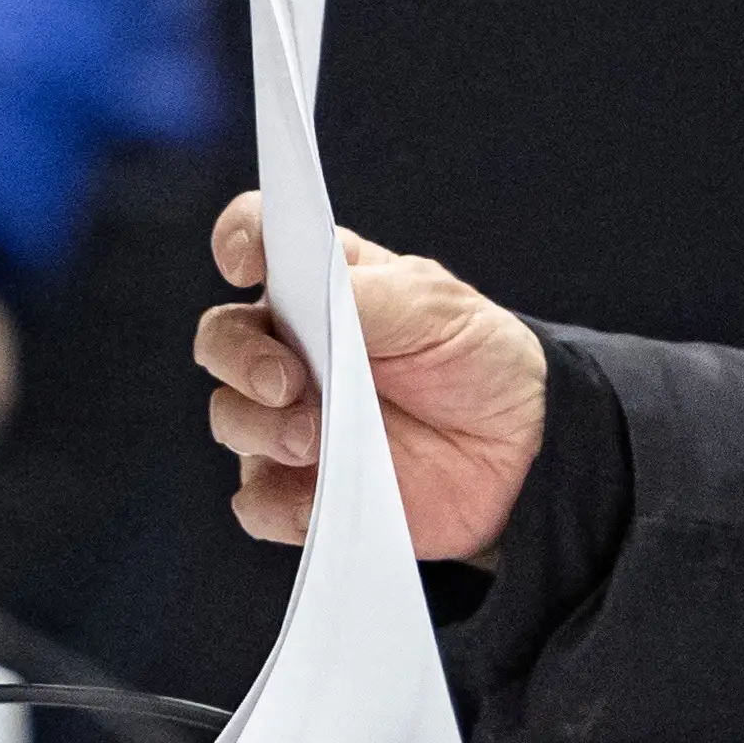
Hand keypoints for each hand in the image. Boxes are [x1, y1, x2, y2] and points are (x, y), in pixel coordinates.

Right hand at [196, 193, 547, 560]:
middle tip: (287, 381)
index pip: (256, 241)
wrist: (521, 451)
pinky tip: (319, 497)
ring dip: (260, 429)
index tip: (246, 264)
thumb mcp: (438, 307)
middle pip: (221, 338)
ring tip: (315, 440)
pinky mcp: (300, 488)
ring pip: (230, 418)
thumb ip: (367, 292)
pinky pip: (258, 501)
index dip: (238, 241)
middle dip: (239, 356)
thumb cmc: (478, 359)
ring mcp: (289, 419)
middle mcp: (291, 348)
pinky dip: (278, 500)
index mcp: (321, 285)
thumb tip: (310, 288)